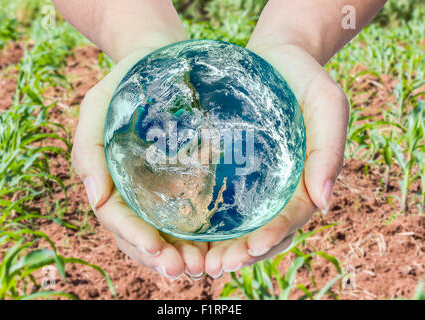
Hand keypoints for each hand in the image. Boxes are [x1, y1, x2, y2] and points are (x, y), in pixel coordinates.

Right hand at [72, 49, 208, 280]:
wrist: (157, 63)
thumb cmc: (125, 84)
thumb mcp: (97, 107)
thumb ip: (88, 149)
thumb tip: (94, 199)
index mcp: (108, 180)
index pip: (119, 218)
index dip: (135, 237)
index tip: (158, 250)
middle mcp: (133, 191)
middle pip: (142, 235)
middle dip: (160, 257)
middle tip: (186, 271)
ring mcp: (157, 190)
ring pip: (165, 234)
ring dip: (181, 255)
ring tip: (204, 268)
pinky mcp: (182, 182)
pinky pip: (187, 216)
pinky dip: (197, 237)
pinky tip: (214, 248)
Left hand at [204, 42, 348, 277]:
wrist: (276, 55)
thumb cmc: (304, 78)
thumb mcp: (327, 106)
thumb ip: (330, 151)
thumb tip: (324, 203)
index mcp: (306, 178)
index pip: (291, 217)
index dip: (273, 236)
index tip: (252, 248)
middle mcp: (280, 186)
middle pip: (264, 229)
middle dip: (243, 253)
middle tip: (217, 266)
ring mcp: (256, 178)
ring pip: (241, 223)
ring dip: (224, 247)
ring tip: (199, 262)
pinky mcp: (233, 166)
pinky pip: (222, 199)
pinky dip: (209, 222)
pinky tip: (188, 232)